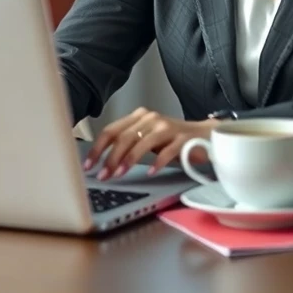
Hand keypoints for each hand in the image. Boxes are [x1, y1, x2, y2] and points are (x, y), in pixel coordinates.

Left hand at [82, 108, 215, 179]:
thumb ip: (129, 145)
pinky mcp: (183, 138)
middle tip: (103, 175)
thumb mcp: (147, 140)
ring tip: (119, 174)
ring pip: (142, 141)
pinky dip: (157, 162)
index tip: (88, 165)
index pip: (112, 130)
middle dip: (110, 157)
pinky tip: (151, 172)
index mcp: (139, 117)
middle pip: (125, 136)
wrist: (204, 136)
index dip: (98, 148)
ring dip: (128, 159)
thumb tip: (103, 163)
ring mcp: (168, 127)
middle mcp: (152, 118)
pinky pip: (167, 150)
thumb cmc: (171, 141)